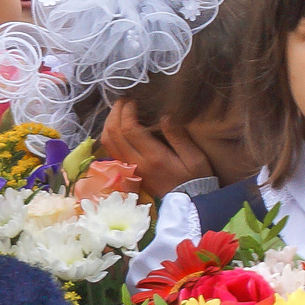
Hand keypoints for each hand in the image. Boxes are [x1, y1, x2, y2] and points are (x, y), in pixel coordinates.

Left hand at [100, 99, 214, 201]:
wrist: (189, 203)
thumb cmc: (196, 179)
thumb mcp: (195, 157)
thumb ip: (179, 136)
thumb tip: (164, 116)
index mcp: (154, 157)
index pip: (130, 129)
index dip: (128, 112)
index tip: (134, 101)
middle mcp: (137, 163)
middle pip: (113, 134)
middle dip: (115, 113)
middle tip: (122, 101)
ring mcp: (130, 168)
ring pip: (108, 142)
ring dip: (109, 123)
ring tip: (118, 111)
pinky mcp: (129, 172)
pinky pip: (111, 150)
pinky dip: (109, 135)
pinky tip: (116, 127)